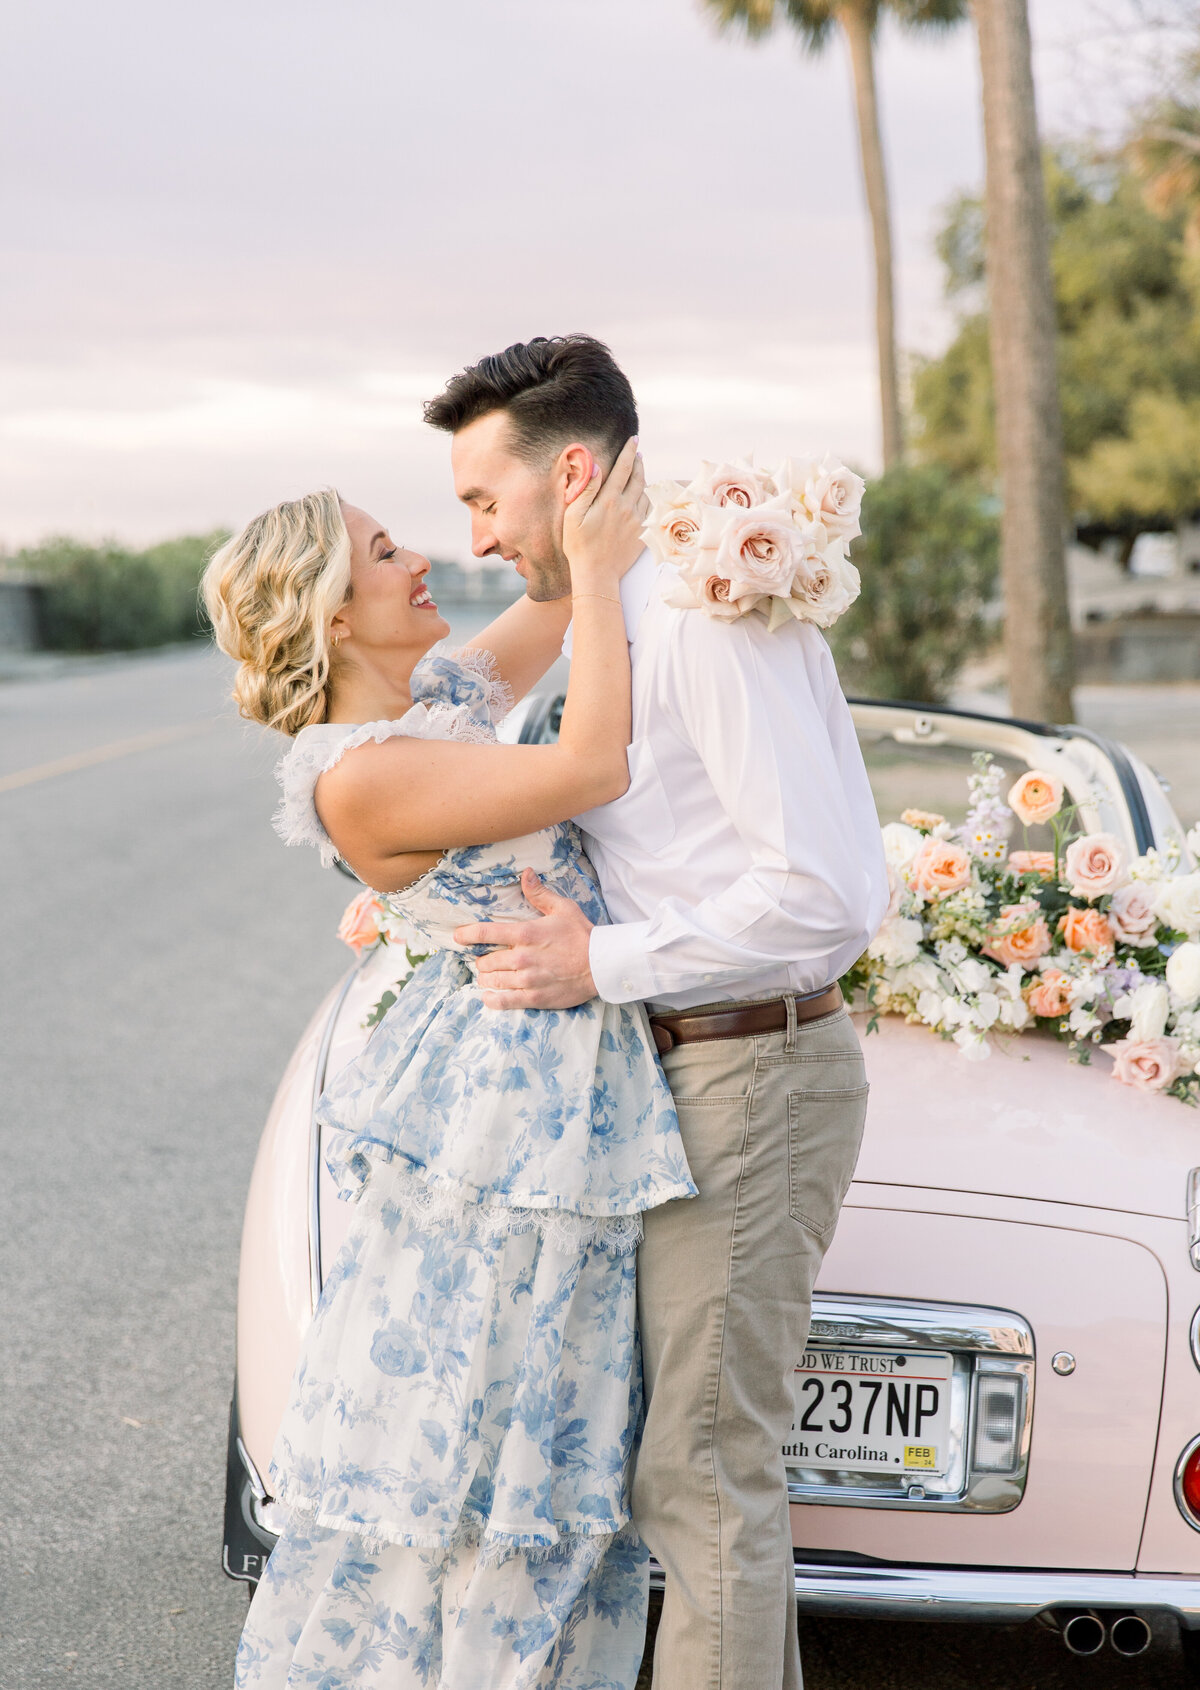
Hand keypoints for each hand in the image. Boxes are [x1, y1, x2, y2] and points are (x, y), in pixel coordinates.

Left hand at [454, 868, 596, 1008]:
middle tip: (486, 959)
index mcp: (526, 933)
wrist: (601, 965)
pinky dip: (492, 999)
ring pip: (491, 980)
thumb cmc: (582, 934)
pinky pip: (503, 1001)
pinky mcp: (534, 997)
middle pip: (485, 960)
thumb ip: (539, 893)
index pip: (485, 932)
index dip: (466, 934)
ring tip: (489, 975)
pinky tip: (489, 996)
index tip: (457, 936)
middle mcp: (522, 957)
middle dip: (482, 960)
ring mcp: (527, 979)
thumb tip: (525, 872)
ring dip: (486, 978)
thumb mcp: (562, 908)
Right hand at [563, 436, 646, 588]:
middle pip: (638, 477)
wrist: (597, 574)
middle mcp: (627, 507)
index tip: (633, 440)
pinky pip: (650, 509)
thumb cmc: (579, 546)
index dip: (629, 451)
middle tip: (637, 453)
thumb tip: (595, 467)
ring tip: (639, 472)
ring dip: (643, 479)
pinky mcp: (643, 533)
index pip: (623, 468)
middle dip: (638, 462)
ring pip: (646, 492)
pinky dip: (648, 498)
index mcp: (609, 500)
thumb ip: (586, 490)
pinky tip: (643, 496)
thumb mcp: (574, 516)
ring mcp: (637, 520)